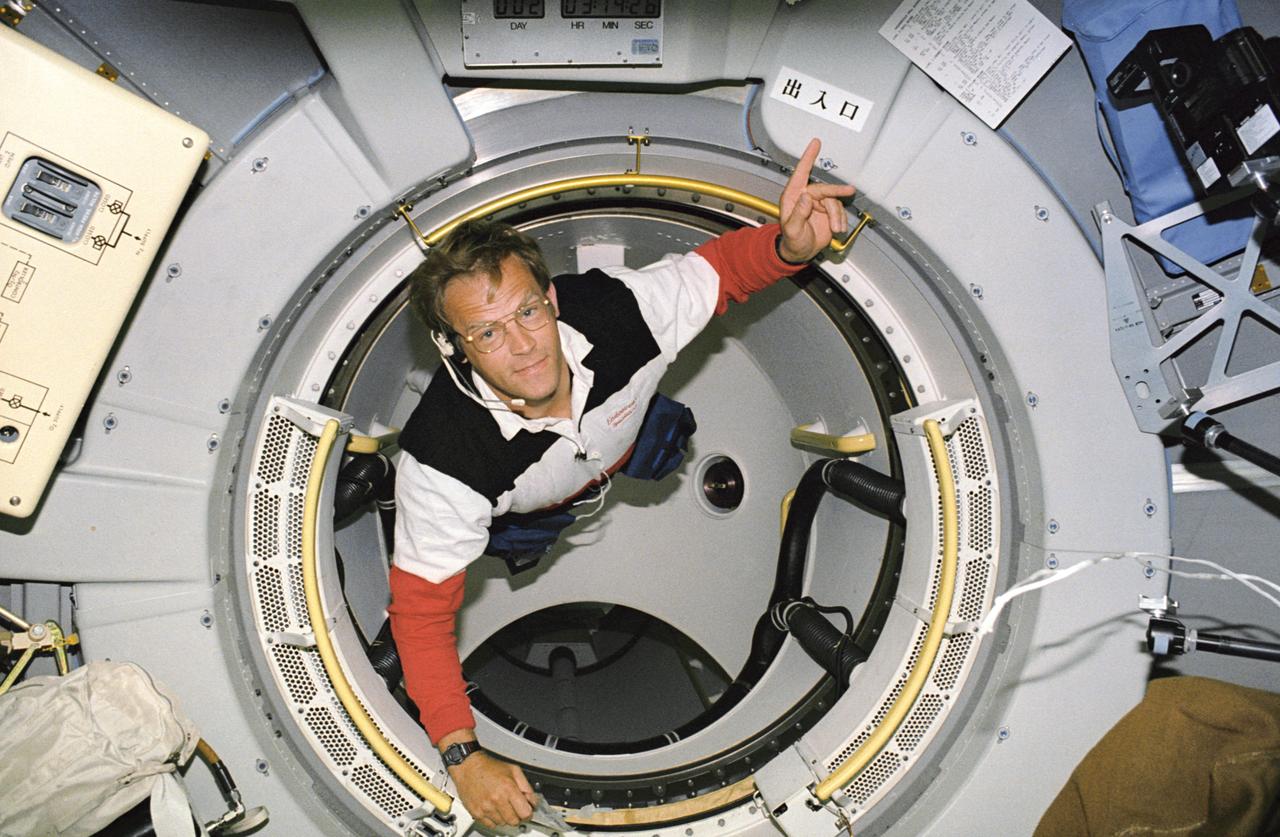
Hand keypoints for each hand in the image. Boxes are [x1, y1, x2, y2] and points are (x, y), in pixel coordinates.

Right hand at [448, 749, 535, 828]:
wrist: (468, 766)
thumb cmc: (490, 767)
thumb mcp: (514, 770)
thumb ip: (526, 787)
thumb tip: (533, 801)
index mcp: (508, 789)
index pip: (525, 813)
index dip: (528, 813)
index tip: (527, 810)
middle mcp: (497, 800)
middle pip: (514, 821)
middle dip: (517, 816)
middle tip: (514, 807)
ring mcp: (486, 808)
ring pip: (503, 824)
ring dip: (505, 817)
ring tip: (501, 804)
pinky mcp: (476, 813)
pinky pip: (491, 825)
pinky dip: (494, 819)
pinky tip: (493, 808)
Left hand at [778, 138, 857, 262]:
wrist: (801, 253)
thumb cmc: (792, 241)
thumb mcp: (793, 229)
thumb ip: (798, 213)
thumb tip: (806, 197)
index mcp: (793, 197)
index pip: (801, 173)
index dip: (808, 157)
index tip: (815, 143)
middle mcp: (806, 198)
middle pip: (824, 189)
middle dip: (837, 191)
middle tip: (849, 191)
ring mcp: (817, 204)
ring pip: (834, 202)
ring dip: (837, 216)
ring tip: (836, 229)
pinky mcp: (828, 212)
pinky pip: (839, 211)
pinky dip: (841, 220)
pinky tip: (838, 229)